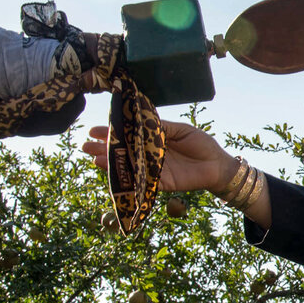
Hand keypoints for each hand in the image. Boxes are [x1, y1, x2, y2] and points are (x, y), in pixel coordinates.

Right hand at [81, 120, 239, 192]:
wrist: (217, 164)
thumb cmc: (201, 144)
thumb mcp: (180, 129)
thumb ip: (160, 127)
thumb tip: (140, 120)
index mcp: (154, 140)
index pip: (129, 135)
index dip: (113, 132)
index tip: (94, 130)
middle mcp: (151, 155)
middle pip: (124, 152)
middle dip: (104, 149)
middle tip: (85, 146)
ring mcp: (154, 169)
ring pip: (129, 166)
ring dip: (111, 163)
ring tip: (93, 158)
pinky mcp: (161, 182)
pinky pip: (142, 181)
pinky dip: (128, 178)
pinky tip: (115, 174)